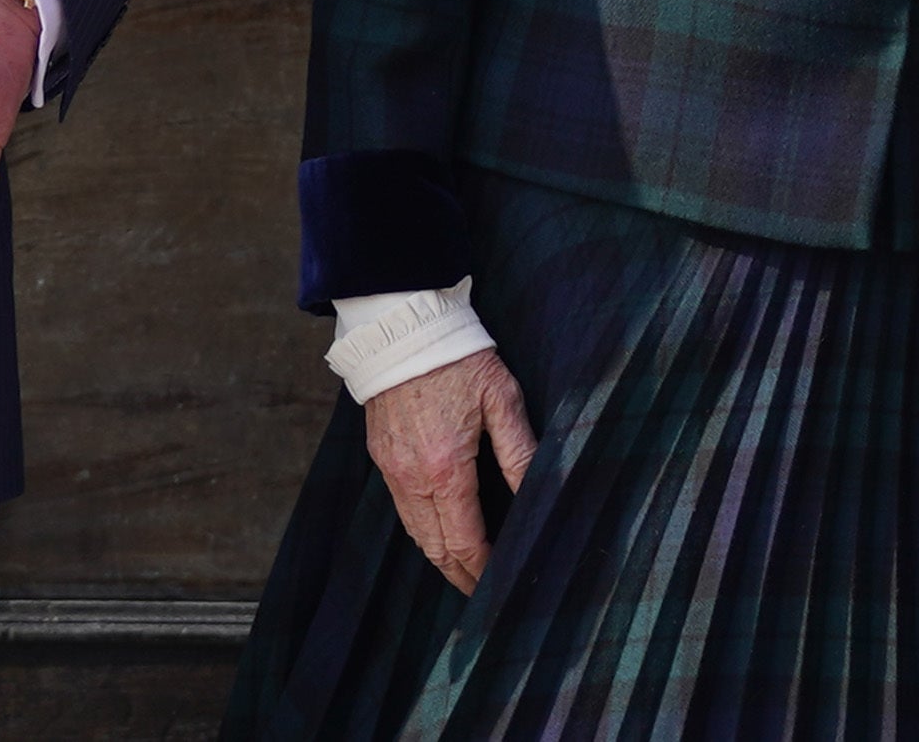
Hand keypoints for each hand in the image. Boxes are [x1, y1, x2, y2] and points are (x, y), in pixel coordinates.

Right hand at [365, 348, 534, 595]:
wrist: (401, 326)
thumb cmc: (457, 357)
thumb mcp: (501, 398)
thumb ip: (520, 453)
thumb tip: (538, 498)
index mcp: (446, 468)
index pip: (465, 541)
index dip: (485, 570)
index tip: (503, 584)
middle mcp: (412, 477)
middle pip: (435, 548)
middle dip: (461, 575)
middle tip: (487, 591)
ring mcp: (391, 467)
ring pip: (415, 533)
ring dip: (440, 556)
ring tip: (466, 569)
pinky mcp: (380, 455)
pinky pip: (401, 508)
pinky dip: (421, 530)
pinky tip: (440, 529)